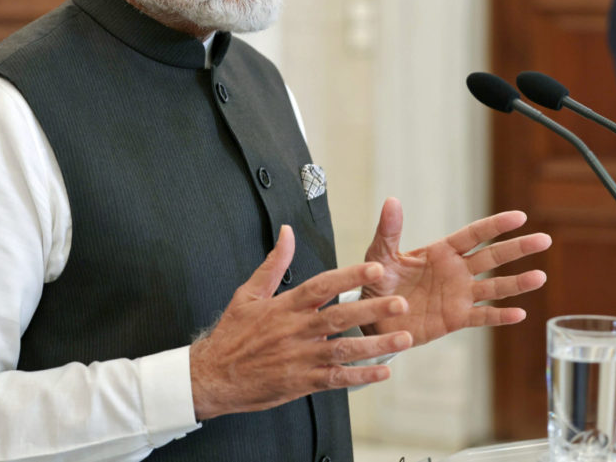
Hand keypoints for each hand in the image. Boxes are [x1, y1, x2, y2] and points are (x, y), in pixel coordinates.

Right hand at [189, 225, 413, 419]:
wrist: (211, 377)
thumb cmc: (231, 335)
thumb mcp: (248, 294)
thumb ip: (273, 263)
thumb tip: (287, 232)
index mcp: (285, 306)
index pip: (322, 286)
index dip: (350, 277)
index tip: (376, 269)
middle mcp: (296, 330)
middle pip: (340, 317)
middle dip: (373, 309)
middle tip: (401, 303)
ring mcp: (300, 358)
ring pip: (344, 350)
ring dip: (376, 345)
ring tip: (404, 338)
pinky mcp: (301, 382)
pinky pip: (336, 379)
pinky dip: (361, 376)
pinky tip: (382, 371)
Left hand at [359, 198, 550, 345]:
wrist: (374, 318)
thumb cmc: (378, 282)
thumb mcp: (381, 254)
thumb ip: (389, 230)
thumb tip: (392, 200)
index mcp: (442, 251)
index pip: (474, 234)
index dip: (496, 225)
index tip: (520, 217)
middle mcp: (456, 271)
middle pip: (493, 257)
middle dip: (518, 248)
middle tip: (544, 240)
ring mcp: (459, 295)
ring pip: (494, 287)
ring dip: (517, 283)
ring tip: (541, 277)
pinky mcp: (455, 319)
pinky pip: (482, 317)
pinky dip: (500, 316)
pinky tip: (519, 313)